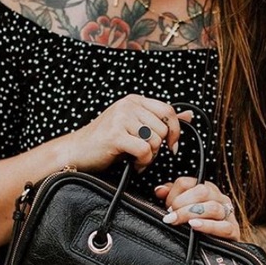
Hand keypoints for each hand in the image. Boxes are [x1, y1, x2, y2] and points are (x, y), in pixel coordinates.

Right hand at [65, 95, 192, 172]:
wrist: (76, 151)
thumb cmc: (105, 141)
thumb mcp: (135, 126)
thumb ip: (160, 120)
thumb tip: (188, 116)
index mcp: (134, 101)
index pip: (168, 110)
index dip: (174, 130)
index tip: (171, 145)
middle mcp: (128, 105)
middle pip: (162, 128)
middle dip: (157, 148)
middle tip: (143, 154)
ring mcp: (121, 119)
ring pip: (154, 140)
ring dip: (149, 156)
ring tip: (135, 158)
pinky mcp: (115, 135)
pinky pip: (144, 151)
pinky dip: (142, 162)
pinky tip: (132, 163)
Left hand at [155, 177, 240, 241]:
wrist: (214, 252)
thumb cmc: (195, 226)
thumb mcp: (181, 209)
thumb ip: (170, 197)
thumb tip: (159, 190)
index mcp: (206, 189)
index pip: (188, 182)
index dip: (174, 193)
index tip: (167, 206)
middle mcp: (219, 198)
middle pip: (202, 191)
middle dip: (182, 203)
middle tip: (170, 215)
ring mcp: (228, 214)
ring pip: (212, 207)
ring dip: (190, 213)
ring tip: (177, 220)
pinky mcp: (233, 231)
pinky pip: (223, 227)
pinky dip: (208, 226)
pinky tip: (194, 226)